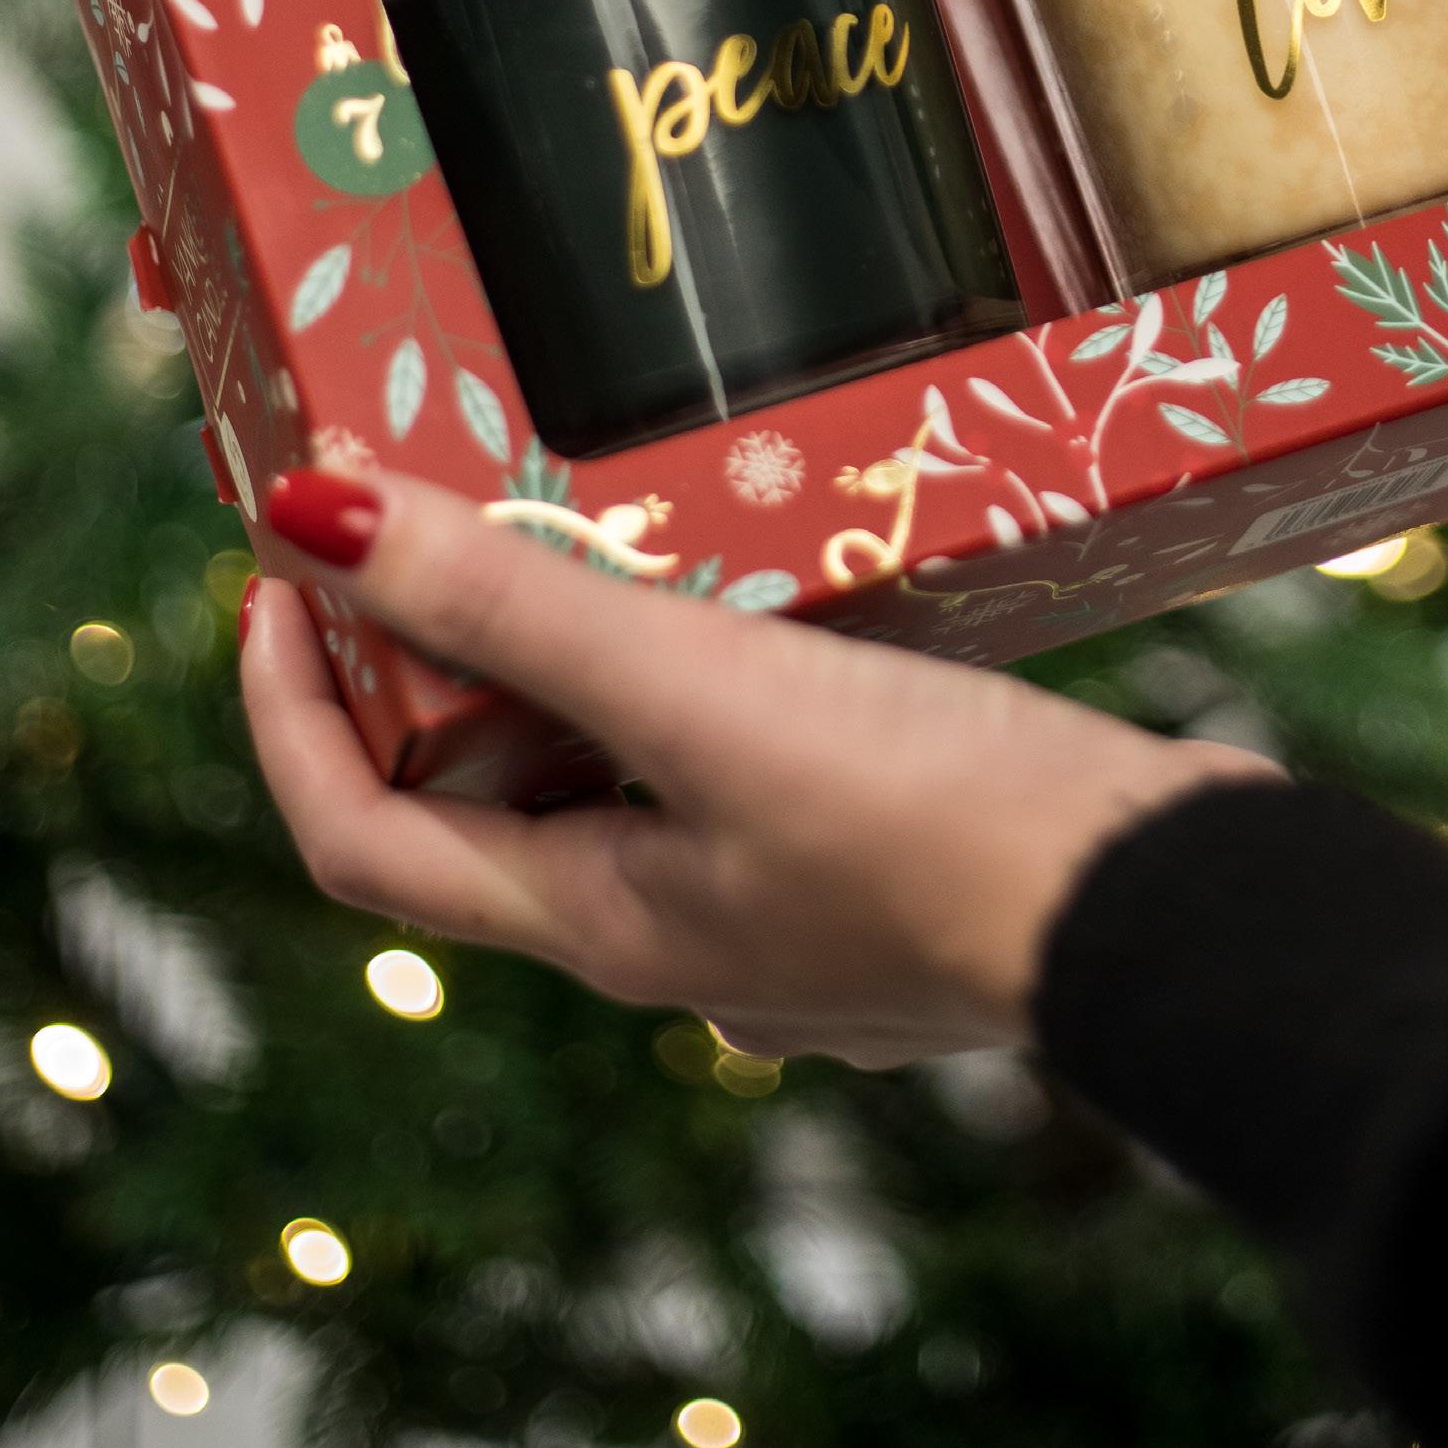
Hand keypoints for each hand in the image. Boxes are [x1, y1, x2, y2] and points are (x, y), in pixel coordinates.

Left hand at [241, 469, 1273, 1061]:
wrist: (1170, 915)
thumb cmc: (940, 824)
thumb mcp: (704, 693)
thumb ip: (517, 606)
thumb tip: (313, 520)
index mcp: (602, 922)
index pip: (363, 838)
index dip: (292, 708)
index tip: (277, 571)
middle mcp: (677, 941)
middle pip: (498, 806)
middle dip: (456, 663)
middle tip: (458, 507)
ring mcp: (789, 920)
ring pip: (639, 780)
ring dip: (604, 662)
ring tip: (634, 522)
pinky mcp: (890, 876)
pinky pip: (754, 769)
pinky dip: (728, 679)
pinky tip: (800, 599)